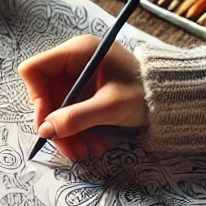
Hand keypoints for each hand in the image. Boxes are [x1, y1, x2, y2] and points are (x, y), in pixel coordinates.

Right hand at [18, 36, 147, 161]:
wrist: (170, 97)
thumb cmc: (144, 92)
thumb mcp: (110, 106)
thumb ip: (76, 118)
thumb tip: (45, 131)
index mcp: (77, 52)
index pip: (35, 69)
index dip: (37, 97)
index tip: (50, 121)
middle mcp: (74, 62)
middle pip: (46, 94)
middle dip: (57, 124)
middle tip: (69, 149)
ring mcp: (80, 78)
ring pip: (58, 109)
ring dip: (69, 133)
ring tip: (86, 153)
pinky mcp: (87, 93)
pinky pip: (72, 113)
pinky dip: (79, 131)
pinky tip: (94, 146)